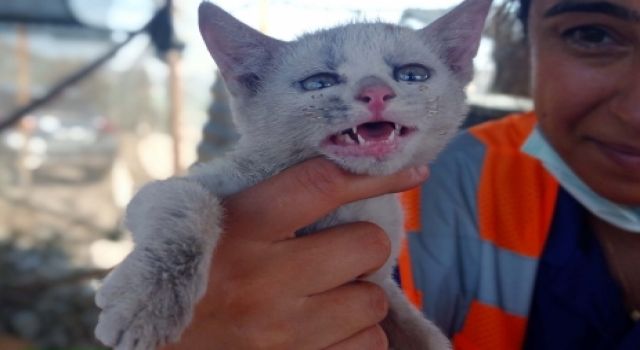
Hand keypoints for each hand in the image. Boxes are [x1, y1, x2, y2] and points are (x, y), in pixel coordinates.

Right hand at [162, 158, 428, 349]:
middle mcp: (265, 279)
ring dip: (359, 295)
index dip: (376, 174)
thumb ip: (260, 197)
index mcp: (241, 227)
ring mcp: (284, 332)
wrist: (151, 344)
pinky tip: (327, 331)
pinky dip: (356, 336)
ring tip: (326, 297)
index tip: (412, 171)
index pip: (323, 184)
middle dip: (362, 246)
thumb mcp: (201, 222)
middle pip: (367, 244)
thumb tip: (337, 174)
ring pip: (373, 301)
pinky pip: (369, 346)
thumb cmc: (183, 272)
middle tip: (338, 253)